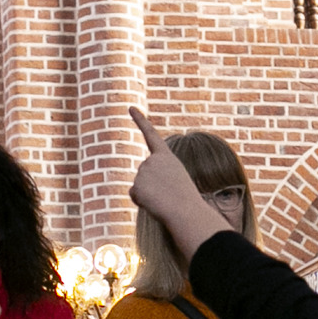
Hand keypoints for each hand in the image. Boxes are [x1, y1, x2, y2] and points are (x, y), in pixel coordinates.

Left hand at [126, 109, 221, 258]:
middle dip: (151, 185)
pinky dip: (142, 202)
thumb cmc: (188, 201)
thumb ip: (162, 182)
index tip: (129, 107)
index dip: (139, 120)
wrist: (185, 210)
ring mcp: (143, 171)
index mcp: (166, 157)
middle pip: (144, 174)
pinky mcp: (136, 185)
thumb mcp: (178, 186)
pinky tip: (154, 203)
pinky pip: (135, 196)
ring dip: (148, 195)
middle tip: (167, 193)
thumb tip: (150, 191)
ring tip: (163, 198)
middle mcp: (152, 160)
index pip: (150, 135)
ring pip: (140, 186)